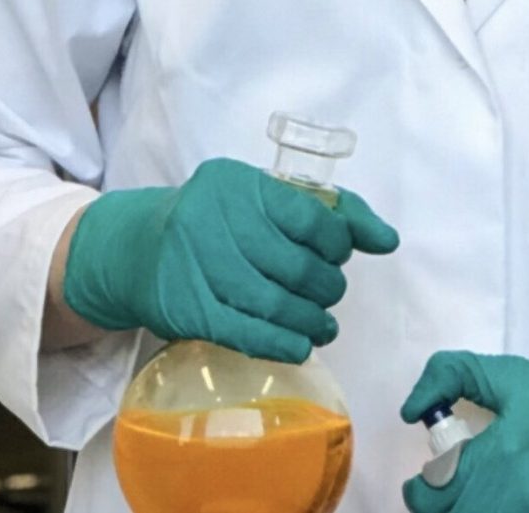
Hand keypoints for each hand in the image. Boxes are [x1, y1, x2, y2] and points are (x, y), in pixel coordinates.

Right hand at [61, 159, 399, 362]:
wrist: (139, 249)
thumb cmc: (218, 223)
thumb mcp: (266, 201)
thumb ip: (333, 214)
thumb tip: (389, 240)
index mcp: (237, 181)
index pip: (309, 217)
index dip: (337, 244)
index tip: (338, 257)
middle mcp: (210, 216)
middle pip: (292, 265)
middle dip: (326, 288)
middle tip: (330, 297)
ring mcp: (193, 263)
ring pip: (271, 302)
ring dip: (309, 322)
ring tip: (323, 328)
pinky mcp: (184, 307)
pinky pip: (244, 332)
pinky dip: (281, 344)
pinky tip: (299, 346)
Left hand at [398, 352, 528, 512]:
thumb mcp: (514, 377)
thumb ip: (454, 375)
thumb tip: (411, 408)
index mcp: (494, 459)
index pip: (430, 495)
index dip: (422, 491)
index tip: (430, 483)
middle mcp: (510, 500)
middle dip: (448, 508)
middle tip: (456, 496)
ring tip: (484, 501)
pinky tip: (515, 507)